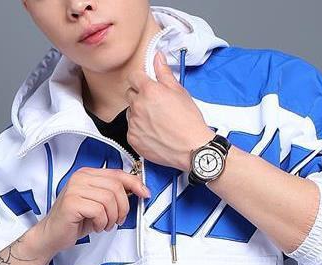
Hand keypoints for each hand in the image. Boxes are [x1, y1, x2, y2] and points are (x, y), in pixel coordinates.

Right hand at [33, 166, 150, 255]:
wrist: (52, 234)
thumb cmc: (75, 220)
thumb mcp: (98, 204)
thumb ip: (112, 194)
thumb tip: (137, 189)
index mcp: (88, 174)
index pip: (117, 174)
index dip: (135, 183)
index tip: (145, 194)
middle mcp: (80, 177)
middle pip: (116, 187)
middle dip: (122, 207)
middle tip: (117, 220)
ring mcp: (75, 189)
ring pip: (109, 199)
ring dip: (112, 217)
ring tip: (105, 224)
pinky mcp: (72, 203)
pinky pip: (99, 211)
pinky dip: (101, 222)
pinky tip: (95, 226)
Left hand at [125, 51, 215, 171]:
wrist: (191, 149)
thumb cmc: (189, 122)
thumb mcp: (179, 91)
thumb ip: (164, 73)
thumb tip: (157, 57)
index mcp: (149, 91)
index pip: (134, 76)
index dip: (141, 79)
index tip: (146, 84)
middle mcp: (138, 106)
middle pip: (130, 94)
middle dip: (140, 96)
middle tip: (155, 105)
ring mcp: (134, 124)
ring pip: (130, 113)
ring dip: (139, 113)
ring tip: (156, 121)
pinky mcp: (133, 140)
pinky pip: (131, 130)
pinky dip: (139, 130)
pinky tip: (153, 132)